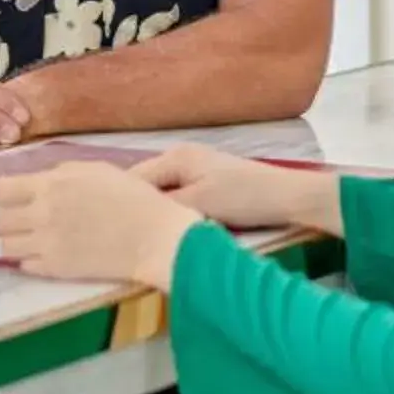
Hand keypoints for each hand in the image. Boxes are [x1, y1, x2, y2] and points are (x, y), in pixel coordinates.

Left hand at [0, 163, 199, 287]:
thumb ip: (58, 174)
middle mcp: (40, 214)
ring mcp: (45, 244)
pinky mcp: (55, 269)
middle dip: (4, 217)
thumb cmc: (130, 196)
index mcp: (50, 185)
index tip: (10, 196)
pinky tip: (47, 252)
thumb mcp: (93, 169)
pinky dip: (30, 259)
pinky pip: (23, 265)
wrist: (152, 237)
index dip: (0, 193)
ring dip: (14, 240)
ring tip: (32, 237)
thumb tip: (34, 182)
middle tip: (21, 218)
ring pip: (4, 246)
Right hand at [131, 144, 337, 232]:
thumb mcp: (198, 205)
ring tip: (141, 235)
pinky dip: (172, 211)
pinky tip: (170, 229)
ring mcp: (196, 169)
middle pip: (146, 185)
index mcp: (175, 158)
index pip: (132, 179)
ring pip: (163, 193)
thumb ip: (163, 209)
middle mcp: (181, 157)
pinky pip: (179, 197)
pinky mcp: (209, 183)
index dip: (118, 203)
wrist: (286, 197)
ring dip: (155, 211)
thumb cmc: (242, 197)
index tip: (108, 228)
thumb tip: (131, 218)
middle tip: (120, 235)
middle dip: (135, 207)